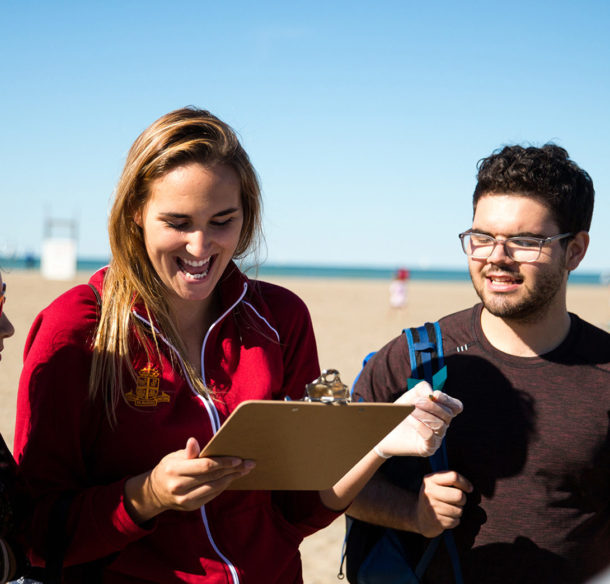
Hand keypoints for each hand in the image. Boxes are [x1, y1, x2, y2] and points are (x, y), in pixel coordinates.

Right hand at [125, 438, 254, 521]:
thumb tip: (193, 441)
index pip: (205, 466)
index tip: (238, 458)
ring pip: (215, 488)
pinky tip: (232, 478)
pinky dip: (224, 485)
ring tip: (245, 470)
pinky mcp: (191, 507)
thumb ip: (188, 452)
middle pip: (213, 477)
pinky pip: (212, 494)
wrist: (156, 492)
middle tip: (249, 463)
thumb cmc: (169, 468)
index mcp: (175, 470)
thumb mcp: (174, 456)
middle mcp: (179, 486)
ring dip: (232, 478)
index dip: (223, 462)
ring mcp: (185, 499)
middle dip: (233, 469)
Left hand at [375, 381, 462, 457]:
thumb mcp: (411, 396)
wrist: (385, 429)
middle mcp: (442, 425)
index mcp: (441, 412)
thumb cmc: (400, 412)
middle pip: (448, 414)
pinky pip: (430, 436)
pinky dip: (420, 425)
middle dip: (432, 406)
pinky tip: (410, 420)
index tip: (434, 395)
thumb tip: (432, 395)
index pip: (456, 407)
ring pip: (440, 425)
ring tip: (409, 411)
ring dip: (424, 415)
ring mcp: (437, 438)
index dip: (447, 400)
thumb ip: (422, 389)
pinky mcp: (428, 449)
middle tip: (415, 402)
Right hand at [415, 471, 471, 537]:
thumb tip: (469, 487)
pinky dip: (454, 520)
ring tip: (450, 509)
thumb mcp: (436, 483)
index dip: (465, 483)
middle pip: (459, 496)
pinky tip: (447, 517)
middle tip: (457, 500)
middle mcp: (429, 492)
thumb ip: (449, 479)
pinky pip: (455, 521)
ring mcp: (432, 508)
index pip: (453, 476)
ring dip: (458, 511)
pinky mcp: (436, 521)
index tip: (469, 488)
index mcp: (430, 479)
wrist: (420, 516)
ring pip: (459, 510)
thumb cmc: (434, 496)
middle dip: (462, 499)